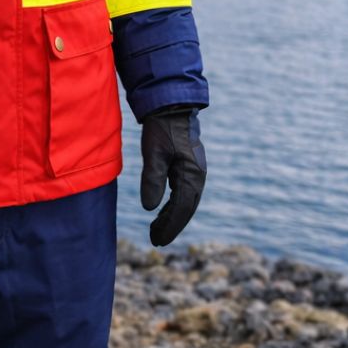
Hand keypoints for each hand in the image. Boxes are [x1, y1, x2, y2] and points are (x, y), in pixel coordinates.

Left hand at [140, 107, 206, 246]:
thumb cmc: (161, 129)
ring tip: (156, 229)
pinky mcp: (189, 166)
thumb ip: (153, 179)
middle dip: (172, 226)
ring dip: (172, 217)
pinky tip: (161, 211)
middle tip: (156, 240)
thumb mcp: (154, 154)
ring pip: (186, 201)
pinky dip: (174, 205)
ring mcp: (195, 170)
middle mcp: (198, 174)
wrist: (171, 106)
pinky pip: (184, 192)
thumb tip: (149, 208)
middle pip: (187, 208)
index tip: (157, 240)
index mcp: (192, 173)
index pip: (182, 208)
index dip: (170, 226)